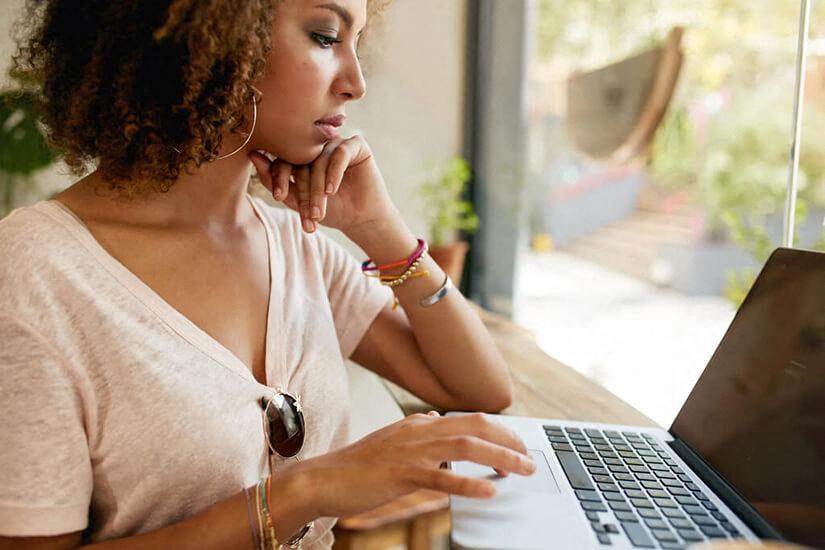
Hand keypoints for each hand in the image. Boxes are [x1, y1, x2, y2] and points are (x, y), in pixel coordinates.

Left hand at [249, 135, 395, 235]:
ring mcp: (337, 143)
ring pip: (320, 160)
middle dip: (304, 191)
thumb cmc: (331, 210)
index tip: (278, 197)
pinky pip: (340, 153)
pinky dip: (334, 172)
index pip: (284, 159)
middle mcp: (318, 147)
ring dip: (319, 188)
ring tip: (321, 211)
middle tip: (308, 214)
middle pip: (302, 161)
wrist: (361, 219)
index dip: (279, 177)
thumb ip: (274, 179)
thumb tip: (252, 155)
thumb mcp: (298, 200)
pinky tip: (332, 190)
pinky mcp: (356, 145)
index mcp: (301, 156)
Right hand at [286, 412, 536, 519]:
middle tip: (529, 459)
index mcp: (419, 425)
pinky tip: (490, 491)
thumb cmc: (358, 466)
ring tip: (521, 470)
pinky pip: (441, 478)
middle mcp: (419, 432)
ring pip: (465, 446)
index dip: (498, 431)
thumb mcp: (393, 440)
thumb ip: (420, 430)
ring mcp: (411, 451)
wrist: (323, 478)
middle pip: (474, 426)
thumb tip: (441, 419)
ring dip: (499, 457)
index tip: (518, 444)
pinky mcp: (401, 473)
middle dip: (508, 439)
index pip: (468, 420)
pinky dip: (469, 483)